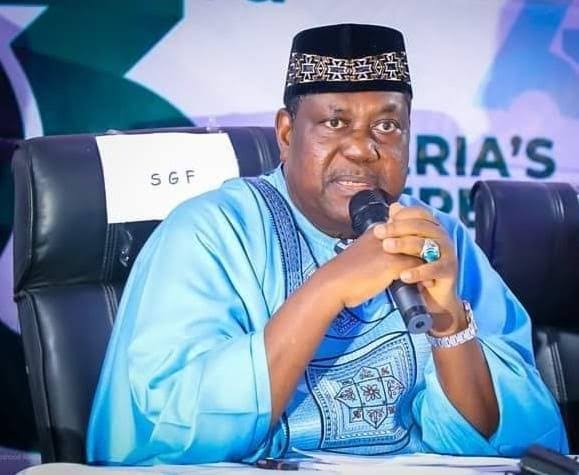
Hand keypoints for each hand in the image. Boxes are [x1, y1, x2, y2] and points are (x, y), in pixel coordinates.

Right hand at [320, 225, 422, 308]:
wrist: (332, 284)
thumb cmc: (342, 274)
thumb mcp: (358, 255)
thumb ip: (370, 250)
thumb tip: (378, 259)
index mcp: (375, 232)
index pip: (403, 227)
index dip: (414, 237)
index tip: (422, 249)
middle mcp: (384, 237)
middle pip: (415, 235)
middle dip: (426, 247)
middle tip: (433, 261)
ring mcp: (389, 249)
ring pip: (419, 250)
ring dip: (428, 262)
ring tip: (431, 274)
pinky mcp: (392, 265)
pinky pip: (418, 267)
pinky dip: (425, 275)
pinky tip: (429, 283)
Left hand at [373, 203, 464, 333]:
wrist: (432, 298)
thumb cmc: (416, 268)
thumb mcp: (406, 248)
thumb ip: (400, 229)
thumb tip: (393, 206)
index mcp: (432, 227)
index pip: (418, 213)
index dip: (400, 216)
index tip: (380, 224)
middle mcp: (442, 237)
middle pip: (420, 226)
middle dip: (397, 228)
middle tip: (378, 233)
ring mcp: (447, 253)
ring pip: (424, 245)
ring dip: (404, 244)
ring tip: (386, 247)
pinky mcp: (449, 271)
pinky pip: (433, 269)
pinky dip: (418, 272)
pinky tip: (403, 275)